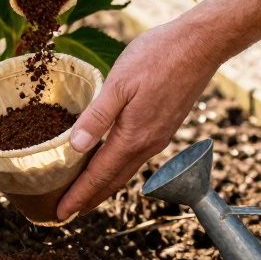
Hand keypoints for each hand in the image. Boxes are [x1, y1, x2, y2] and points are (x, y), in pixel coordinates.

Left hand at [56, 19, 222, 219]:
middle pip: (113, 181)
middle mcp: (148, 144)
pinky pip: (136, 157)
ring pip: (126, 170)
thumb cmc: (157, 57)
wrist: (200, 45)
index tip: (60, 214)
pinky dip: (118, 168)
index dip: (78, 196)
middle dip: (89, 198)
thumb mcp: (119, 84)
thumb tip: (73, 148)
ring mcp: (159, 137)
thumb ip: (97, 116)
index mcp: (133, 137)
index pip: (99, 176)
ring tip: (85, 193)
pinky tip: (109, 161)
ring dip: (104, 185)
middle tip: (67, 212)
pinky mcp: (165, 126)